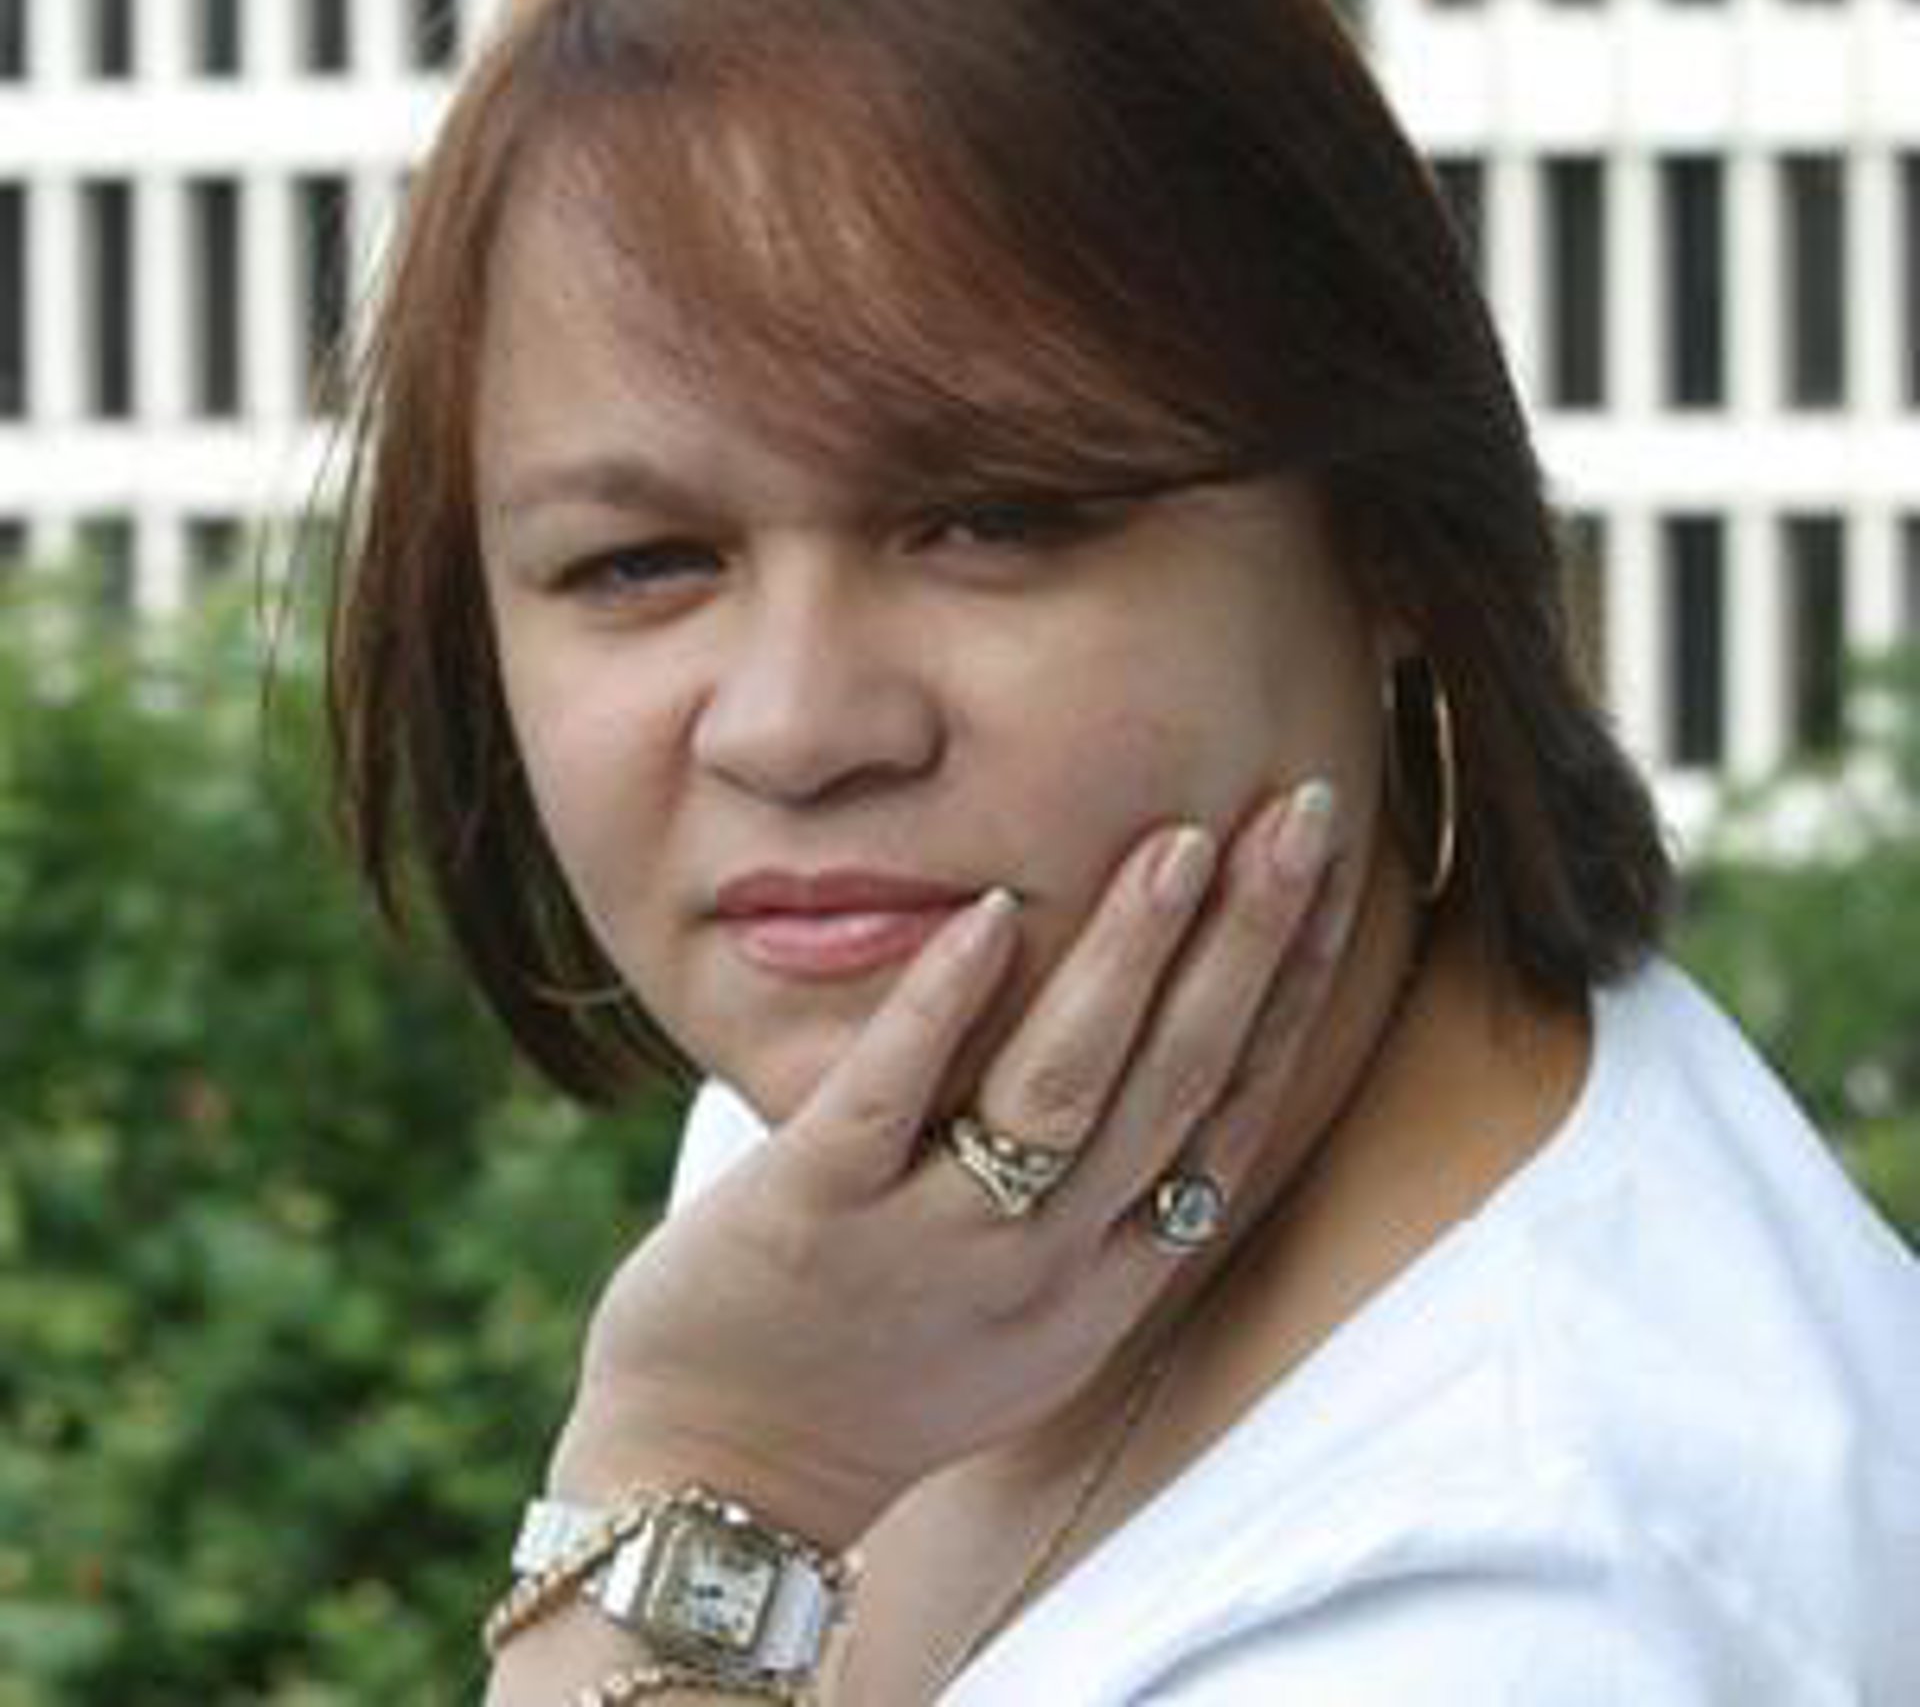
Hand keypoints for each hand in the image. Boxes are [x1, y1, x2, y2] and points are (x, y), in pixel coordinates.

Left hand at [549, 781, 1355, 1547]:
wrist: (720, 1480)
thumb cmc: (878, 1364)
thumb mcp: (1029, 1309)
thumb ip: (1096, 1194)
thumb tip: (1145, 1041)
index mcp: (1110, 1274)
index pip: (1233, 1107)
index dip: (1291, 985)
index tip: (1331, 871)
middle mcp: (1047, 1264)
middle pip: (1178, 1081)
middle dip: (1249, 940)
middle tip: (1297, 811)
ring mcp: (933, 1242)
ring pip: (1063, 1088)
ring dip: (1130, 961)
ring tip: (1177, 842)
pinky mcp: (815, 1218)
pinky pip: (892, 1099)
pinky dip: (945, 1006)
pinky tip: (987, 913)